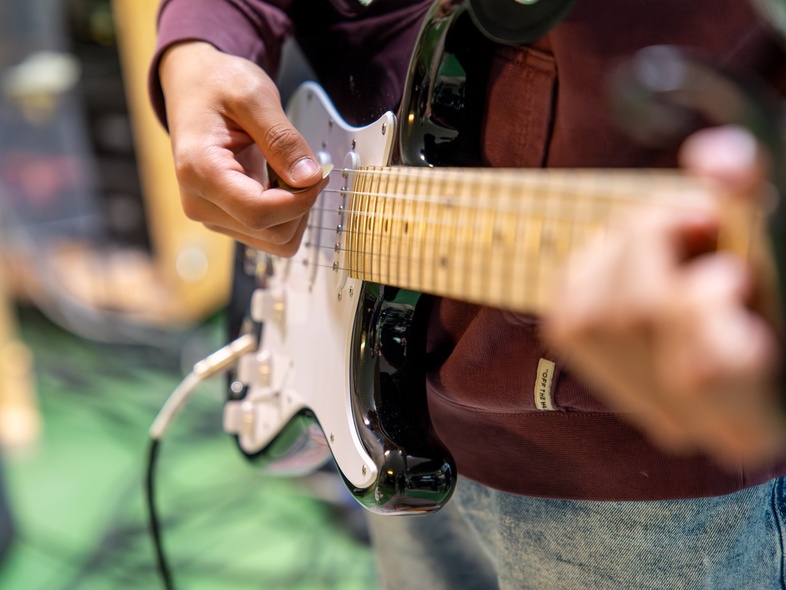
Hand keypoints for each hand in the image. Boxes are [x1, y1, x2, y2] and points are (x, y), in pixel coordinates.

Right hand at [159, 42, 326, 255]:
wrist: (192, 86)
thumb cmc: (217, 85)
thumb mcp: (255, 96)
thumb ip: (283, 139)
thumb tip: (309, 179)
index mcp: (200, 172)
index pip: (260, 213)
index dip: (301, 200)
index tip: (320, 173)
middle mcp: (200, 203)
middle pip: (273, 234)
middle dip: (302, 204)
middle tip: (308, 166)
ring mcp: (211, 215)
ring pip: (275, 240)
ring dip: (295, 210)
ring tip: (288, 170)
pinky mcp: (224, 218)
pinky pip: (269, 232)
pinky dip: (286, 212)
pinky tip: (279, 180)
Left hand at [542, 126, 785, 467]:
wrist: (751, 338)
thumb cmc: (770, 294)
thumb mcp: (771, 249)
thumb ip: (750, 202)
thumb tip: (712, 157)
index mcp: (753, 418)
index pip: (700, 372)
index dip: (702, 304)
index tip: (730, 271)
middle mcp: (684, 423)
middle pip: (635, 317)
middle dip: (658, 242)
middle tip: (696, 220)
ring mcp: (634, 401)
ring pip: (588, 313)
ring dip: (624, 248)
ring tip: (671, 240)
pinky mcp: (594, 371)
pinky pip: (564, 307)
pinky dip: (593, 264)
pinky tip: (634, 259)